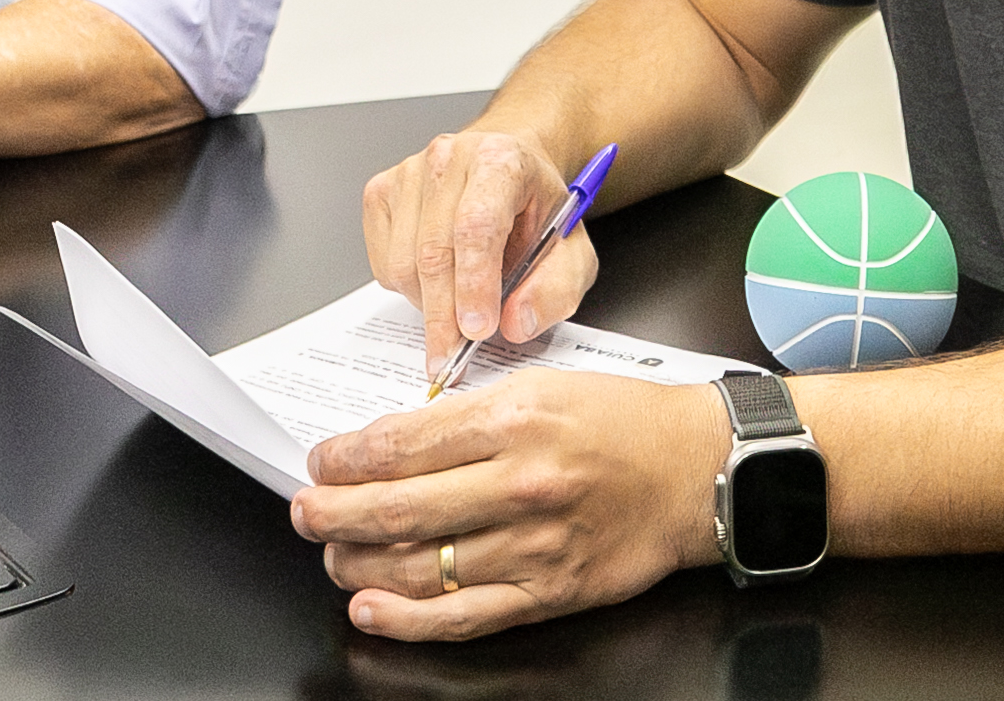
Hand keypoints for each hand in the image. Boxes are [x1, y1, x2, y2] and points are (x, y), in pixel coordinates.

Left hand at [295, 372, 726, 640]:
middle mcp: (520, 482)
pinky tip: (371, 609)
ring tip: (334, 555)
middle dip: (332, 513)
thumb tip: (390, 444)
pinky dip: (406, 618)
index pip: (401, 443)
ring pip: (419, 566)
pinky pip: (462, 616)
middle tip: (305, 511)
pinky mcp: (549, 592)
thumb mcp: (542, 384)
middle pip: (396, 507)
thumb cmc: (623, 420)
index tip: (321, 461)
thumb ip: (467, 415)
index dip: (344, 457)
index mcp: (515, 419)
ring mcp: (535, 544)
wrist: (698, 469)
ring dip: (358, 565)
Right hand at [363, 131, 599, 381]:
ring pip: (403, 264)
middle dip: (445, 316)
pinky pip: (383, 264)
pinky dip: (408, 290)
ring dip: (429, 304)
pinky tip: (438, 280)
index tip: (478, 330)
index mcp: (502, 160)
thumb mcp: (571, 252)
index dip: (474, 283)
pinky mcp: (381, 192)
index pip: (477, 225)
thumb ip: (556, 290)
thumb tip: (516, 324)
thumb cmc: (535, 212)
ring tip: (459, 304)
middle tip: (455, 356)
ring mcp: (409, 172)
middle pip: (434, 251)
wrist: (507, 174)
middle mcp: (449, 157)